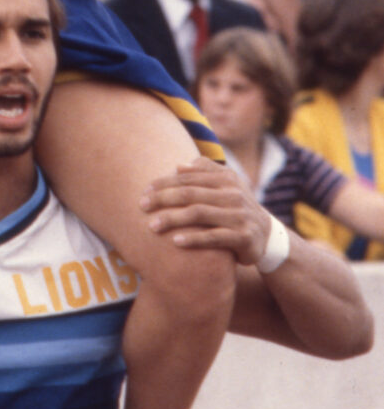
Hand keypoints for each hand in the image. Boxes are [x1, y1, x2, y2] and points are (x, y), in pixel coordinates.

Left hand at [140, 158, 271, 265]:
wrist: (267, 236)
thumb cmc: (235, 207)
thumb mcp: (226, 185)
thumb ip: (204, 172)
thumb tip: (178, 166)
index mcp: (226, 178)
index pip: (189, 178)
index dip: (164, 183)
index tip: (144, 190)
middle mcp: (233, 194)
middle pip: (191, 194)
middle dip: (163, 199)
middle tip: (141, 206)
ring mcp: (239, 215)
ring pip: (200, 214)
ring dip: (173, 219)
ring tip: (152, 226)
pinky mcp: (244, 237)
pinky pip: (214, 237)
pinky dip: (194, 238)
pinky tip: (175, 241)